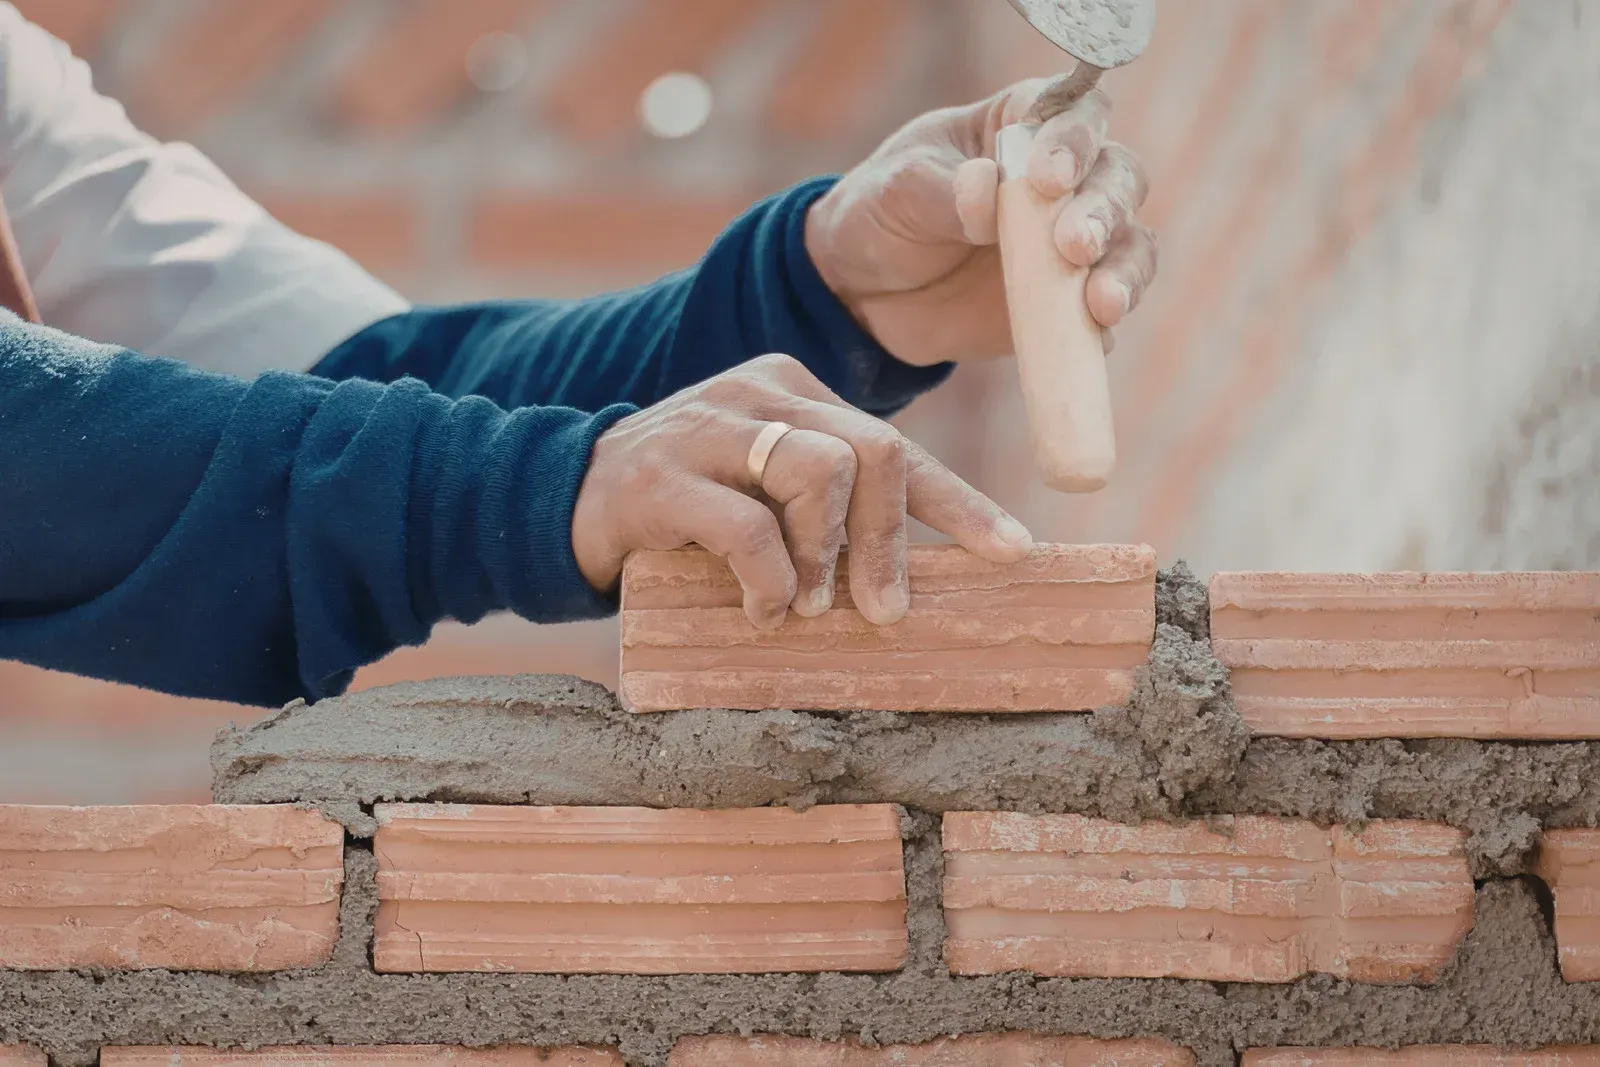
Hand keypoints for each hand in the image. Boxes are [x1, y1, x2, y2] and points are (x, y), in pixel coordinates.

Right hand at [571, 354, 1033, 627]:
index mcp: (794, 391)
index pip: (895, 444)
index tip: (1014, 552)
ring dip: (826, 558)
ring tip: (806, 607)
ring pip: (819, 474)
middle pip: (872, 450)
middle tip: (883, 611)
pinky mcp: (662, 476)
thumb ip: (825, 515)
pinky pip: (746, 528)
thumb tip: (903, 585)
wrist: (562, 501)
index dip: (960, 504)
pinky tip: (760, 608)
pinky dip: (769, 580)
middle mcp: (759, 394)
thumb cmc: (685, 512)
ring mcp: (708, 426)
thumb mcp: (763, 496)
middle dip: (890, 541)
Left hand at [805, 78, 1156, 366]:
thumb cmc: (884, 214)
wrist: (865, 294)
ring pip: (1129, 244)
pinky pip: (1105, 312)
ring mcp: (1072, 243)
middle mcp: (1065, 179)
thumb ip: (944, 189)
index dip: (1074, 141)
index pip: (1074, 115)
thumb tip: (985, 192)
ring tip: (1101, 302)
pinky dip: (1106, 324)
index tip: (1048, 179)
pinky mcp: (1070, 302)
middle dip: (1103, 211)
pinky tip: (1094, 335)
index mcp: (1022, 127)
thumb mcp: (899, 189)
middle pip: (1118, 179)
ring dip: (1124, 270)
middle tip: (1073, 244)